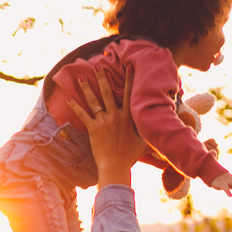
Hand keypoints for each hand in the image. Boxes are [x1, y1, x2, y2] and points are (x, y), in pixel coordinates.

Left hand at [65, 66, 148, 186]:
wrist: (116, 166)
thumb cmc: (130, 156)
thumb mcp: (144, 143)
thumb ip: (150, 135)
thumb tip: (164, 132)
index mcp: (128, 117)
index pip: (129, 94)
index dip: (129, 79)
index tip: (128, 67)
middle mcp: (115, 116)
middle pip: (107, 92)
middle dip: (101, 78)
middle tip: (97, 66)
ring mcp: (103, 122)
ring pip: (93, 101)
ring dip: (86, 88)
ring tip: (80, 77)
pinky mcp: (93, 129)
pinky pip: (82, 114)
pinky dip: (74, 106)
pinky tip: (67, 98)